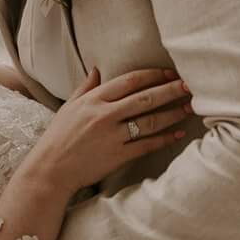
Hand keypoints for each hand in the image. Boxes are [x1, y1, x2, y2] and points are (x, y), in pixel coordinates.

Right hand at [24, 65, 192, 196]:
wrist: (50, 170)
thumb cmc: (57, 137)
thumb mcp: (69, 107)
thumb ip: (86, 87)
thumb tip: (97, 69)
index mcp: (93, 99)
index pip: (129, 81)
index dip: (152, 75)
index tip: (168, 73)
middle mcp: (104, 115)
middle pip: (145, 98)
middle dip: (170, 90)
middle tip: (190, 85)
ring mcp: (112, 136)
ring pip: (150, 121)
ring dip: (172, 113)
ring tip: (189, 108)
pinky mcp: (118, 156)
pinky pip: (147, 145)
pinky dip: (164, 139)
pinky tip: (178, 134)